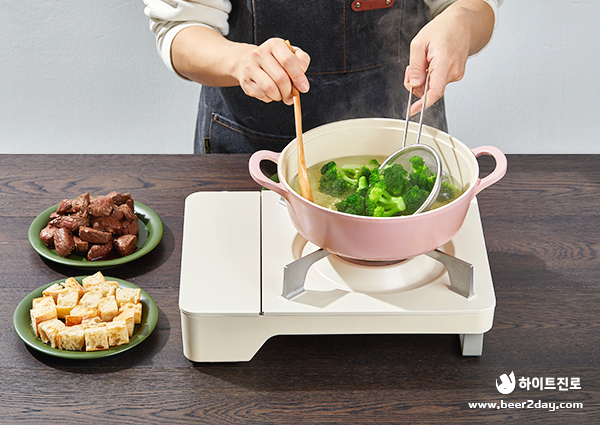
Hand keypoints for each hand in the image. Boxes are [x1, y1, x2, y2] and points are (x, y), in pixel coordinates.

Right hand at [236, 38, 310, 104]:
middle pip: (280, 78)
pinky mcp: (245, 81)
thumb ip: (301, 59)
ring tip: (282, 95)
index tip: (304, 87)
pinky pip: (262, 95)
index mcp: (274, 44)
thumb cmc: (274, 59)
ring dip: (280, 96)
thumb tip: (303, 69)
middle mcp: (259, 53)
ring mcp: (250, 67)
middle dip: (290, 91)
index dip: (298, 76)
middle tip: (292, 96)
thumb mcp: (290, 53)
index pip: (288, 60)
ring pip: (270, 88)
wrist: (247, 61)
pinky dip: (270, 98)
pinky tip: (271, 93)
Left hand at [404, 0, 493, 114]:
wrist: (462, 23)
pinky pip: (438, 81)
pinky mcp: (456, 74)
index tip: (413, 110)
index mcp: (444, 62)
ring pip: (433, 86)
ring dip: (423, 78)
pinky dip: (430, 76)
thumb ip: (416, 67)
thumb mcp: (419, 44)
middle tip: (412, 68)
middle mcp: (453, 71)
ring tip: (424, 60)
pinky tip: (431, 62)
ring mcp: (456, 74)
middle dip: (416, 83)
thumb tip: (414, 85)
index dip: (423, 104)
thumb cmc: (442, 29)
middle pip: (429, 90)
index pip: (435, 91)